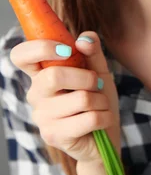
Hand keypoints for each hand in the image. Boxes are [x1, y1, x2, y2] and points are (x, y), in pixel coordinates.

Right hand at [10, 32, 120, 164]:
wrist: (106, 134)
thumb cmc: (98, 99)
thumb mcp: (98, 71)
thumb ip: (92, 51)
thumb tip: (84, 39)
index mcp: (41, 74)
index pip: (21, 56)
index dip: (40, 48)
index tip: (66, 50)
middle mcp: (35, 95)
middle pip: (54, 76)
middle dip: (86, 78)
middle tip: (96, 84)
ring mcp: (42, 117)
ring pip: (80, 99)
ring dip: (101, 100)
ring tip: (100, 105)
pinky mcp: (54, 136)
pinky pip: (89, 118)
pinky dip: (104, 116)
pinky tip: (102, 120)